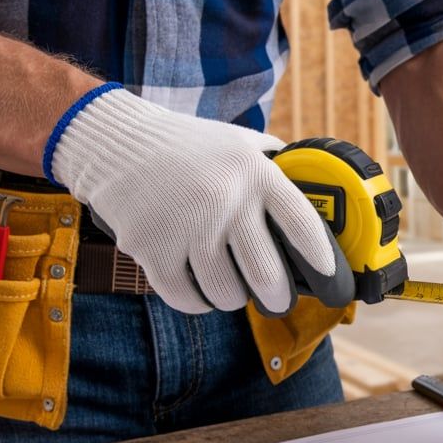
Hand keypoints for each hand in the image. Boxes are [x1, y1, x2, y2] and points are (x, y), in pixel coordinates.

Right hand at [46, 86, 352, 314]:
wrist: (114, 140)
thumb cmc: (187, 146)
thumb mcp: (239, 141)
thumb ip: (274, 165)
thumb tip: (313, 192)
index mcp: (254, 173)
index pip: (302, 224)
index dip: (319, 257)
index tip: (328, 275)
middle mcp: (225, 199)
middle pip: (266, 275)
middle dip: (277, 298)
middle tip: (277, 301)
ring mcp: (187, 226)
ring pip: (226, 293)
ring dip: (232, 298)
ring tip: (230, 288)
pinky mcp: (151, 247)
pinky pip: (186, 297)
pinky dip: (197, 302)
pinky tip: (200, 292)